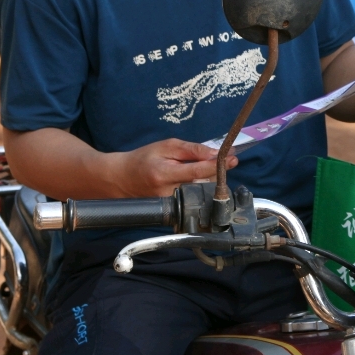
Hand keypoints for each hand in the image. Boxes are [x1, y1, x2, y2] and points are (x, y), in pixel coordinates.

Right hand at [112, 138, 235, 196]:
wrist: (121, 178)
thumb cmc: (143, 158)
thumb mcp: (166, 146)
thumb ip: (191, 150)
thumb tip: (214, 153)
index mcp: (166, 174)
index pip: (199, 171)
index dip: (218, 165)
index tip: (233, 159)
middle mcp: (169, 192)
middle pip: (203, 184)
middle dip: (218, 172)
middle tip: (227, 160)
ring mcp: (171, 203)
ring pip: (200, 191)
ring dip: (210, 179)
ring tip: (211, 168)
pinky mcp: (172, 208)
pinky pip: (193, 197)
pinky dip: (200, 187)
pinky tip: (199, 179)